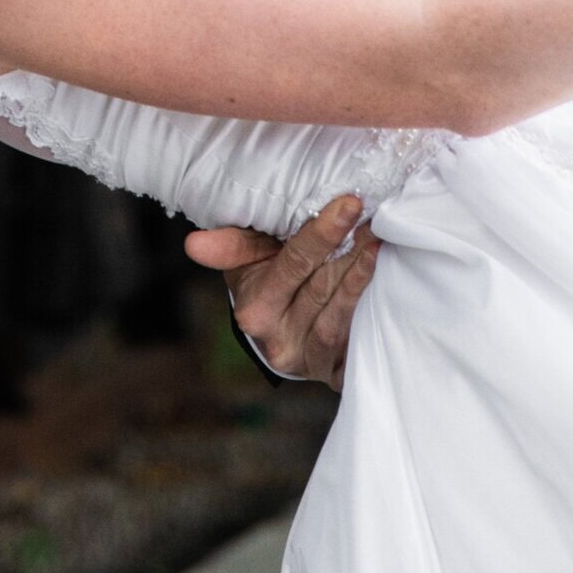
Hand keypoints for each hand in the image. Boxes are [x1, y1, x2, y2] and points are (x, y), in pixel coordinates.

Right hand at [183, 193, 379, 389]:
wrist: (284, 334)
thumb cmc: (267, 282)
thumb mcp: (248, 261)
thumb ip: (232, 246)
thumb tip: (193, 243)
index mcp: (253, 309)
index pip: (292, 265)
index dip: (321, 233)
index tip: (349, 203)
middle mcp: (278, 339)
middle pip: (320, 286)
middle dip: (348, 248)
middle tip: (371, 216)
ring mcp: (307, 358)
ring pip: (338, 312)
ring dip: (360, 273)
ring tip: (377, 238)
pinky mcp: (333, 370)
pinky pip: (353, 338)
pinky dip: (366, 304)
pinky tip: (379, 276)